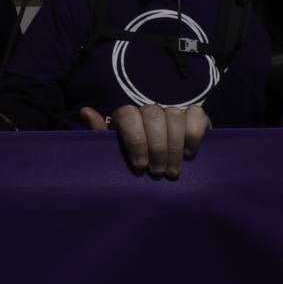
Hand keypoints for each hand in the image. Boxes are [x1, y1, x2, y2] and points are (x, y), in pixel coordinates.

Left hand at [81, 103, 209, 178]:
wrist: (162, 172)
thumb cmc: (132, 165)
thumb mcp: (113, 155)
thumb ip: (100, 135)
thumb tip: (86, 112)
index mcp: (126, 117)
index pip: (128, 114)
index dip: (135, 139)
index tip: (139, 166)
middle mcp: (149, 110)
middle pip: (152, 115)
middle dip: (157, 147)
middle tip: (157, 173)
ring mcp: (172, 112)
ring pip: (174, 115)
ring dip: (174, 147)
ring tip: (172, 171)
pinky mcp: (194, 117)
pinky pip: (196, 115)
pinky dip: (193, 134)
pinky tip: (189, 155)